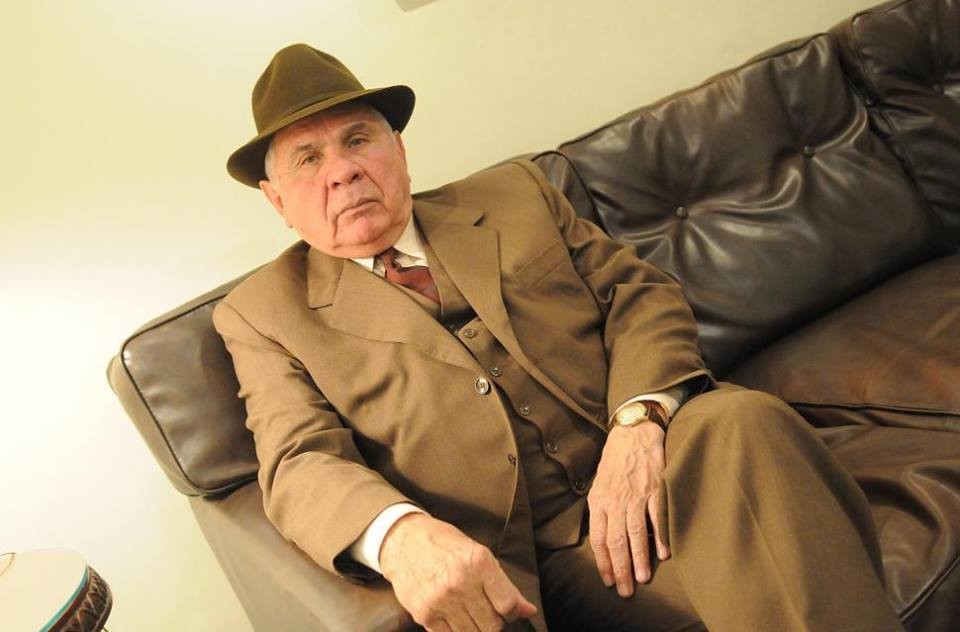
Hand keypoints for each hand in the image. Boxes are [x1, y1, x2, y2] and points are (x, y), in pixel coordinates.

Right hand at [379, 513, 536, 630]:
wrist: (404, 542)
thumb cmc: (445, 545)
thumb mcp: (479, 554)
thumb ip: (504, 585)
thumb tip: (528, 611)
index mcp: (479, 563)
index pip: (507, 605)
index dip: (512, 612)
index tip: (507, 609)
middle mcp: (460, 583)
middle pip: (491, 625)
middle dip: (493, 622)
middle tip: (486, 610)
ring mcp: (441, 601)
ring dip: (475, 627)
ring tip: (469, 611)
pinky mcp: (424, 614)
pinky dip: (455, 630)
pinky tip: (453, 614)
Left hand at [588, 419, 670, 596]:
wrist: (633, 433)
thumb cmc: (615, 460)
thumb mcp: (599, 483)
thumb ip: (601, 509)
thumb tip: (603, 536)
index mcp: (599, 501)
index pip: (598, 538)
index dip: (603, 562)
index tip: (608, 580)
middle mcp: (615, 501)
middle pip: (616, 541)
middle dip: (620, 569)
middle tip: (625, 590)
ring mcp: (636, 495)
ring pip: (636, 533)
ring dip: (639, 559)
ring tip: (642, 578)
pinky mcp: (655, 489)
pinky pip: (657, 517)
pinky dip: (660, 537)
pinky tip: (663, 554)